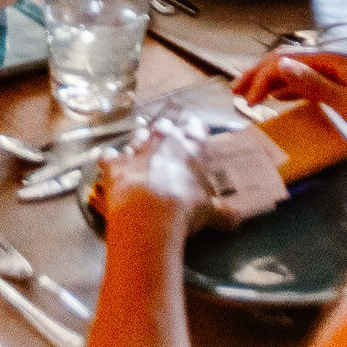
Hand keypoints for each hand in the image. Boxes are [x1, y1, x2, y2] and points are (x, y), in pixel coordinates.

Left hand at [90, 116, 211, 240]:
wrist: (148, 213)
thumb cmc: (186, 208)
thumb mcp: (210, 212)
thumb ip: (222, 213)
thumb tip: (236, 220)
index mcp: (190, 147)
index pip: (196, 129)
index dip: (196, 131)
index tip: (197, 132)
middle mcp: (162, 141)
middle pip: (165, 125)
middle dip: (167, 130)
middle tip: (168, 137)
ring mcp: (136, 150)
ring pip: (137, 135)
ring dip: (140, 139)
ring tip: (141, 144)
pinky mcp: (114, 163)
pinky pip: (110, 156)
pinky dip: (111, 159)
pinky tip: (111, 163)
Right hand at [233, 50, 346, 144]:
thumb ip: (315, 86)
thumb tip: (282, 66)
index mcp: (336, 61)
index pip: (286, 60)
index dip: (262, 77)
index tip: (247, 98)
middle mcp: (336, 63)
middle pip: (288, 61)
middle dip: (259, 74)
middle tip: (235, 91)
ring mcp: (340, 74)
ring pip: (295, 71)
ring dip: (269, 81)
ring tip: (249, 94)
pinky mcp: (343, 87)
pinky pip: (307, 83)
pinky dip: (287, 89)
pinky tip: (279, 98)